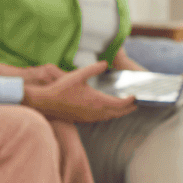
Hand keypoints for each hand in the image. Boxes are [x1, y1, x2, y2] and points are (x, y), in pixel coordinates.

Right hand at [21, 61, 137, 122]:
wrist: (46, 102)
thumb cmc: (62, 88)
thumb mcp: (79, 75)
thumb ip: (94, 68)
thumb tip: (106, 63)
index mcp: (97, 101)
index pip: (119, 104)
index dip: (129, 101)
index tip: (136, 96)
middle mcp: (95, 112)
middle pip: (117, 113)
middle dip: (128, 108)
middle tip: (136, 103)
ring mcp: (89, 117)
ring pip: (109, 117)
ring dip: (119, 112)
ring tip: (126, 107)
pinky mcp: (83, 119)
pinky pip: (101, 119)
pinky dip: (109, 115)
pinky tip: (108, 110)